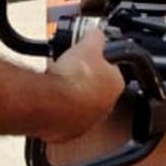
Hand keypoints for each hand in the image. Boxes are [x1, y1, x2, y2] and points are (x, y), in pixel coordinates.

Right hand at [38, 27, 124, 142]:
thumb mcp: (88, 44)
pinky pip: (66, 119)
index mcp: (116, 84)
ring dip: (72, 96)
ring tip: (59, 82)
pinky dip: (60, 110)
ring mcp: (87, 121)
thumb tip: (96, 33)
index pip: (113, 70)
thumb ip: (96, 37)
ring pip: (81, 105)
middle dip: (85, 79)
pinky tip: (52, 99)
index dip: (100, 61)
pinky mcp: (68, 132)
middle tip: (72, 69)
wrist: (49, 102)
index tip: (89, 57)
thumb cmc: (71, 77)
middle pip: (97, 89)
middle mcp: (105, 107)